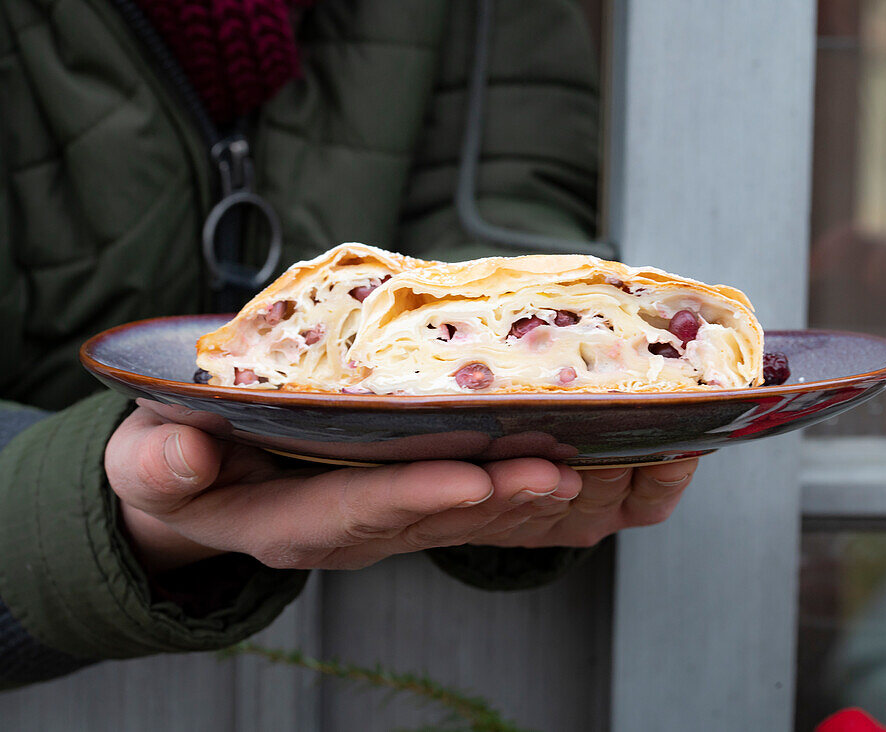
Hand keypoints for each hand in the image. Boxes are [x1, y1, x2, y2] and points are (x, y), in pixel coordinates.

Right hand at [106, 402, 696, 573]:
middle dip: (503, 494)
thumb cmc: (186, 473)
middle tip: (564, 470)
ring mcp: (399, 520)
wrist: (210, 489)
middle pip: (441, 516)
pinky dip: (544, 487)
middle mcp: (361, 530)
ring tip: (596, 464)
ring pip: (481, 514)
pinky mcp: (424, 505)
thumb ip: (163, 466)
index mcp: (295, 524)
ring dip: (539, 491)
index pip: (361, 514)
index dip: (415, 498)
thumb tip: (184, 456)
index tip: (468, 479)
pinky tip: (595, 465)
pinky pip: (493, 505)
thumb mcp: (154, 469)